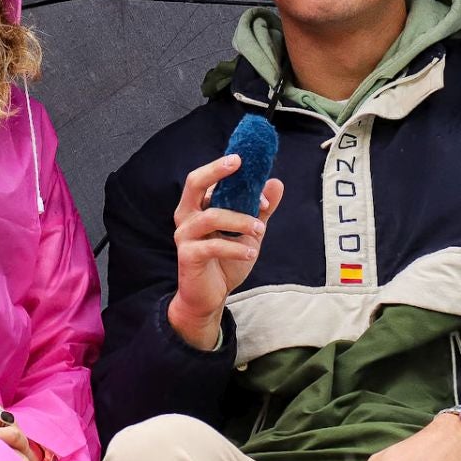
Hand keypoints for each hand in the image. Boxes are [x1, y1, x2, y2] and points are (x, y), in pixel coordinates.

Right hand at [166, 155, 284, 348]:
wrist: (209, 298)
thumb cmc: (224, 263)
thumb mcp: (247, 234)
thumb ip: (259, 210)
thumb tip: (276, 182)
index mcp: (198, 207)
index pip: (212, 179)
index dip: (237, 177)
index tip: (265, 190)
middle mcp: (186, 216)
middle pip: (194, 182)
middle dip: (216, 170)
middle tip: (239, 162)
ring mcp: (184, 236)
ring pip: (211, 215)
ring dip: (240, 220)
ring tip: (260, 230)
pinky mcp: (187, 256)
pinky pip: (212, 246)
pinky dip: (235, 248)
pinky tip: (250, 253)